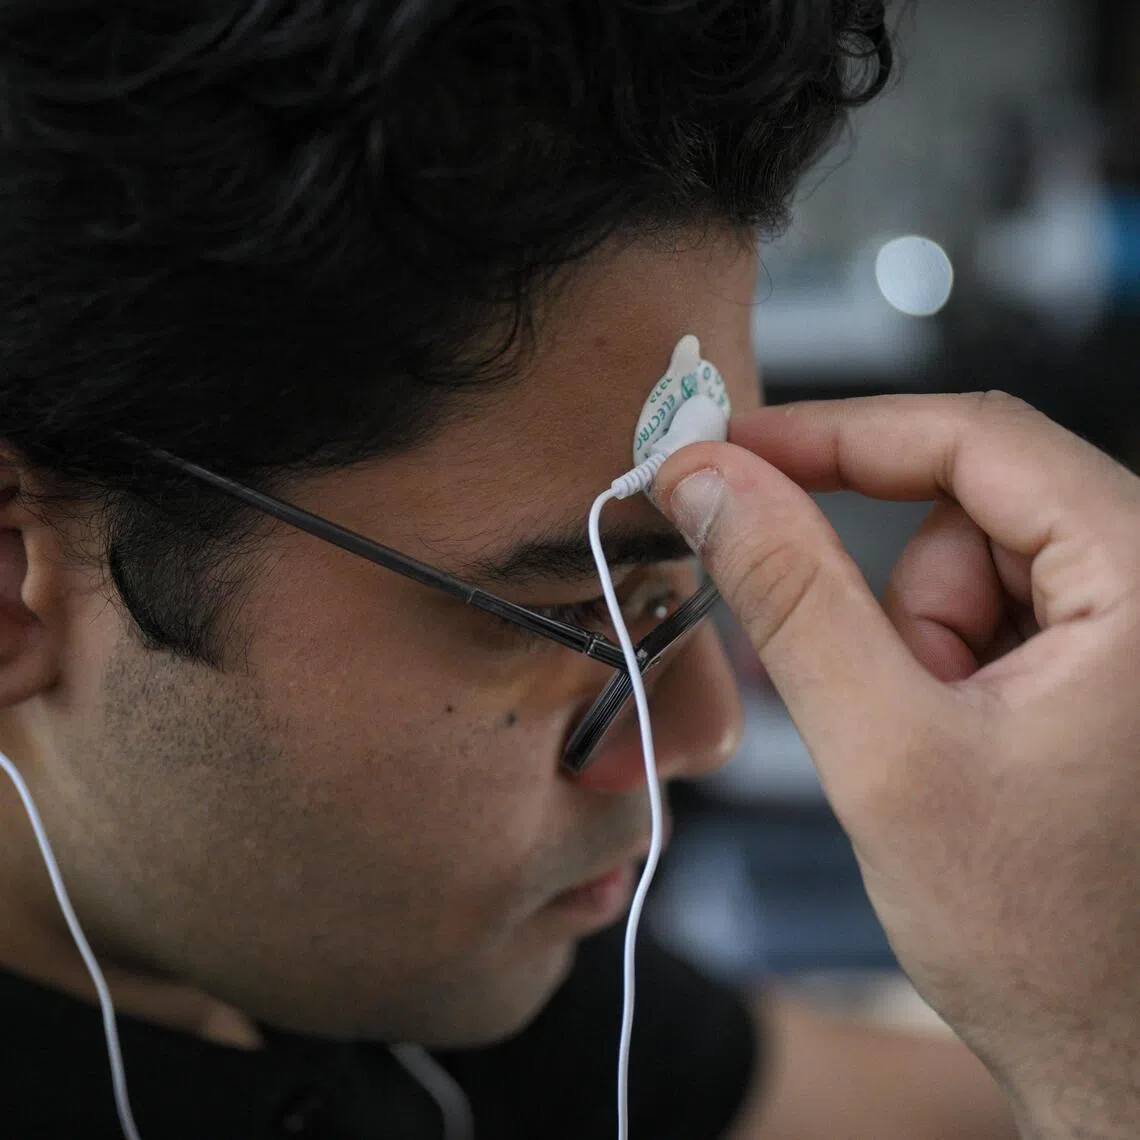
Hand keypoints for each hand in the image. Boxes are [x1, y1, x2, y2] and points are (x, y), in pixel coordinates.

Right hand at [654, 392, 1139, 1139]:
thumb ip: (790, 598)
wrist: (1116, 1058)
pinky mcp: (1115, 657)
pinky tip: (975, 753)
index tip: (735, 454)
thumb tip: (714, 486)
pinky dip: (950, 669)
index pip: (973, 438)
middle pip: (969, 509)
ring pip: (972, 565)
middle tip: (898, 708)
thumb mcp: (885, 753)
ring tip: (950, 751)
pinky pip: (995, 611)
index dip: (836, 436)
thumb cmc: (1044, 940)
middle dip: (904, 606)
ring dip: (926, 649)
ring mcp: (1139, 624)